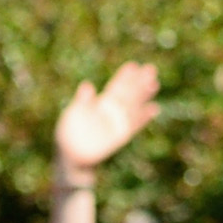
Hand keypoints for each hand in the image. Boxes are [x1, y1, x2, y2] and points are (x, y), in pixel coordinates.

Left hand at [53, 62, 159, 176]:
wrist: (71, 157)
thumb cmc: (68, 134)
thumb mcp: (72, 115)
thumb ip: (81, 101)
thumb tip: (87, 85)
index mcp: (99, 104)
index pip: (115, 87)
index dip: (124, 77)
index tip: (133, 66)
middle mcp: (111, 111)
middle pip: (128, 94)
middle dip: (139, 82)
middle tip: (150, 68)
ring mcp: (117, 123)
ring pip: (134, 106)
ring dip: (144, 96)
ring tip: (154, 84)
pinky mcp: (120, 136)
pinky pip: (134, 125)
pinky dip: (144, 118)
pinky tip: (153, 109)